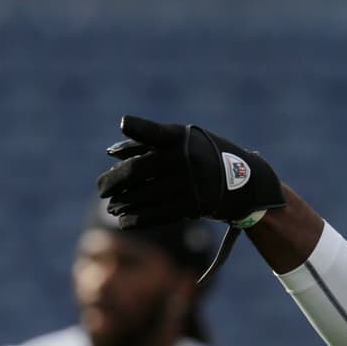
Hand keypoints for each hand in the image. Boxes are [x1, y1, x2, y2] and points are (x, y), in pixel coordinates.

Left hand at [97, 116, 285, 228]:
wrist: (244, 182)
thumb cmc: (204, 155)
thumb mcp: (182, 141)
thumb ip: (147, 144)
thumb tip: (110, 154)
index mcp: (179, 137)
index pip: (154, 131)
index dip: (139, 127)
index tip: (124, 123)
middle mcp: (184, 158)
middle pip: (138, 170)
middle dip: (114, 181)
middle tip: (101, 189)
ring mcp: (189, 183)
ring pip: (145, 195)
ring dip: (124, 203)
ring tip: (112, 207)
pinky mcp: (193, 205)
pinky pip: (159, 213)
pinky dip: (139, 219)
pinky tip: (124, 222)